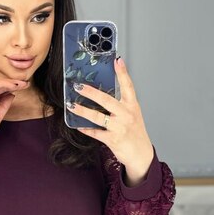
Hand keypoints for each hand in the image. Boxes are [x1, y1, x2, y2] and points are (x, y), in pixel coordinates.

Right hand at [0, 78, 29, 142]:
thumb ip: (4, 105)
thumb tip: (12, 95)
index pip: (1, 91)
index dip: (12, 88)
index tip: (24, 88)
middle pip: (0, 85)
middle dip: (13, 84)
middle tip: (26, 83)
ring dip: (10, 83)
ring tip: (22, 83)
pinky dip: (4, 84)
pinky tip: (14, 86)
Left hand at [68, 57, 153, 173]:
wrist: (141, 154)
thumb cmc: (135, 133)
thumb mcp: (132, 115)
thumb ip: (121, 105)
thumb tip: (101, 95)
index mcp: (132, 106)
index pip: (128, 86)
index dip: (122, 73)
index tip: (117, 60)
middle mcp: (126, 114)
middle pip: (107, 100)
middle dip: (91, 92)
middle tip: (79, 86)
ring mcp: (119, 127)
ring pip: (98, 116)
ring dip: (83, 111)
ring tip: (72, 106)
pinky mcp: (113, 139)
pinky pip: (95, 132)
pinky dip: (86, 129)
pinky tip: (78, 125)